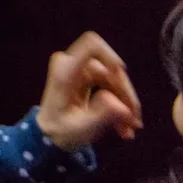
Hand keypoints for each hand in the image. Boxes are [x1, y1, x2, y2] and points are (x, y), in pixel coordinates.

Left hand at [35, 32, 142, 151]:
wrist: (48, 137)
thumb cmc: (59, 132)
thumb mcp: (80, 129)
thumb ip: (102, 115)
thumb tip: (123, 106)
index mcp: (65, 72)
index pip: (91, 44)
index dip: (111, 56)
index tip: (123, 77)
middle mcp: (71, 66)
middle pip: (111, 68)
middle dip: (125, 94)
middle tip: (134, 122)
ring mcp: (79, 71)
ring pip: (115, 79)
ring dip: (125, 104)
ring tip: (129, 129)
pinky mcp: (87, 78)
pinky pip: (111, 86)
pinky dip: (120, 105)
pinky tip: (123, 127)